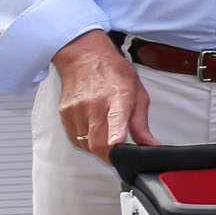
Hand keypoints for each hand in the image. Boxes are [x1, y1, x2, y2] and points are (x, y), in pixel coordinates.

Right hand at [54, 37, 152, 157]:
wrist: (85, 57)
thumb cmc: (113, 73)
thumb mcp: (138, 95)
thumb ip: (141, 124)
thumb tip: (151, 145)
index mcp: (118, 97)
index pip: (116, 117)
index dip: (116, 133)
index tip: (117, 144)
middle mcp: (95, 104)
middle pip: (97, 141)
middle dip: (110, 156)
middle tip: (119, 157)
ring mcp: (77, 109)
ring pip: (85, 144)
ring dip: (98, 150)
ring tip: (107, 140)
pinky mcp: (64, 113)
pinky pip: (75, 138)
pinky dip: (86, 142)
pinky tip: (94, 133)